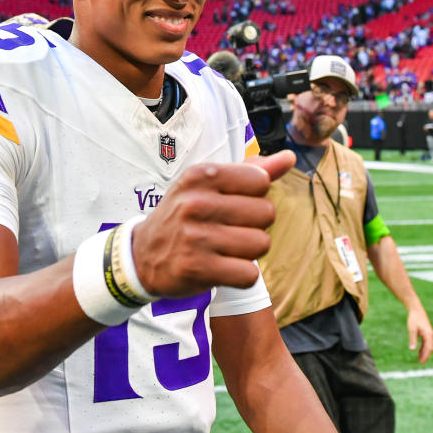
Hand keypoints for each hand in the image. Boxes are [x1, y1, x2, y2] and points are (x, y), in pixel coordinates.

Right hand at [130, 150, 295, 296]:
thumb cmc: (184, 215)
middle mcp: (196, 203)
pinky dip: (241, 275)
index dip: (254, 197)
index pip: (260, 181)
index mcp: (201, 176)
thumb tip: (289, 157)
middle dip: (255, 225)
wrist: (142, 255)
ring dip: (249, 252)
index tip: (233, 205)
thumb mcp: (208, 186)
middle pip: (266, 213)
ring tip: (225, 249)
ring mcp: (196, 237)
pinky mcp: (198, 269)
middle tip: (228, 230)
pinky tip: (222, 268)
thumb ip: (251, 171)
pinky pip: (249, 274)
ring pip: (261, 244)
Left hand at [407, 307, 432, 363]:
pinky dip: (423, 348)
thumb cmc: (414, 319)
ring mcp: (429, 334)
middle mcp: (430, 335)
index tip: (421, 362)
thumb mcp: (412, 329)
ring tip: (420, 360)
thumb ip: (412, 339)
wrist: (416, 310)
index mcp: (428, 335)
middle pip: (430, 348)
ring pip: (428, 346)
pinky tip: (419, 352)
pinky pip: (426, 343)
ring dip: (424, 353)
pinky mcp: (426, 333)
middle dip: (426, 356)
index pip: (429, 348)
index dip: (426, 356)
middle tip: (421, 363)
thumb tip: (412, 349)